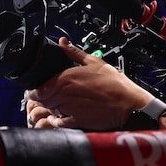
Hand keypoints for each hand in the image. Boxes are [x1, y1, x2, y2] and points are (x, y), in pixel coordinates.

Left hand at [24, 38, 152, 130]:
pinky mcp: (77, 121)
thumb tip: (62, 42)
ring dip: (50, 108)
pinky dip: (57, 120)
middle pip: (42, 100)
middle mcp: (64, 94)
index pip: (38, 89)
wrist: (130, 103)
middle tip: (47, 97)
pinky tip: (62, 116)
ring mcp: (70, 109)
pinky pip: (59, 123)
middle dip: (42, 99)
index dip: (36, 91)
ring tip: (57, 104)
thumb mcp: (94, 62)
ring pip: (50, 111)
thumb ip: (74, 52)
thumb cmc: (115, 83)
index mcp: (65, 79)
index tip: (38, 90)